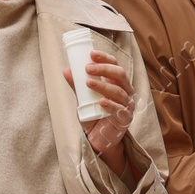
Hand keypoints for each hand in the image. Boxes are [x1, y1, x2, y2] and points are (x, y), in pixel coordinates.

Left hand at [62, 50, 135, 173]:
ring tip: (88, 83)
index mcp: (117, 83)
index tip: (91, 54)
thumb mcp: (83, 99)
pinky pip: (120, 110)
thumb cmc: (94, 116)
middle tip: (88, 68)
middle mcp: (125, 92)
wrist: (98, 138)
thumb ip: (77, 86)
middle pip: (120, 75)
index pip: (115, 65)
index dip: (105, 58)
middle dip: (104, 69)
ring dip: (103, 85)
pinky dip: (111, 105)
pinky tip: (101, 102)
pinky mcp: (125, 119)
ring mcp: (127, 105)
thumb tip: (67, 70)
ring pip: (119, 91)